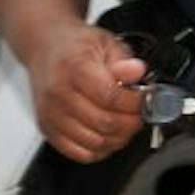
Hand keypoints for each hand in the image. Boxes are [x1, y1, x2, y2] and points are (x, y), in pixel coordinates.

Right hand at [27, 22, 145, 163]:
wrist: (45, 48)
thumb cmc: (75, 45)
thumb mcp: (105, 42)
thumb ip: (123, 59)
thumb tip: (137, 72)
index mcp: (74, 69)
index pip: (110, 97)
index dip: (136, 102)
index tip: (148, 98)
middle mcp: (59, 95)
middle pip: (103, 123)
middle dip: (132, 122)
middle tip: (142, 114)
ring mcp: (51, 116)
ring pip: (93, 142)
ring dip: (119, 138)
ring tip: (129, 125)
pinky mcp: (48, 129)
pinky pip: (77, 152)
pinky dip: (100, 150)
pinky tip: (110, 137)